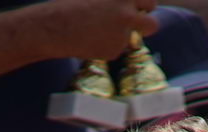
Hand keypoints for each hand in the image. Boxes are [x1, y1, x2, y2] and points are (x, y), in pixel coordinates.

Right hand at [44, 0, 159, 60]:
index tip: (140, 9)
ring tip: (100, 31)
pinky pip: (116, 49)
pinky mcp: (115, 50)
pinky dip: (105, 46)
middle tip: (136, 26)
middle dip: (146, 26)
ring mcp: (123, 33)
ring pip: (132, 38)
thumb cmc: (71, 5)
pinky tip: (89, 40)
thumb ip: (116, 2)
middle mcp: (127, 13)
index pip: (149, 1)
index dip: (144, 6)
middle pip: (152, 24)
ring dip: (124, 37)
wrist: (55, 25)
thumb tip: (131, 6)